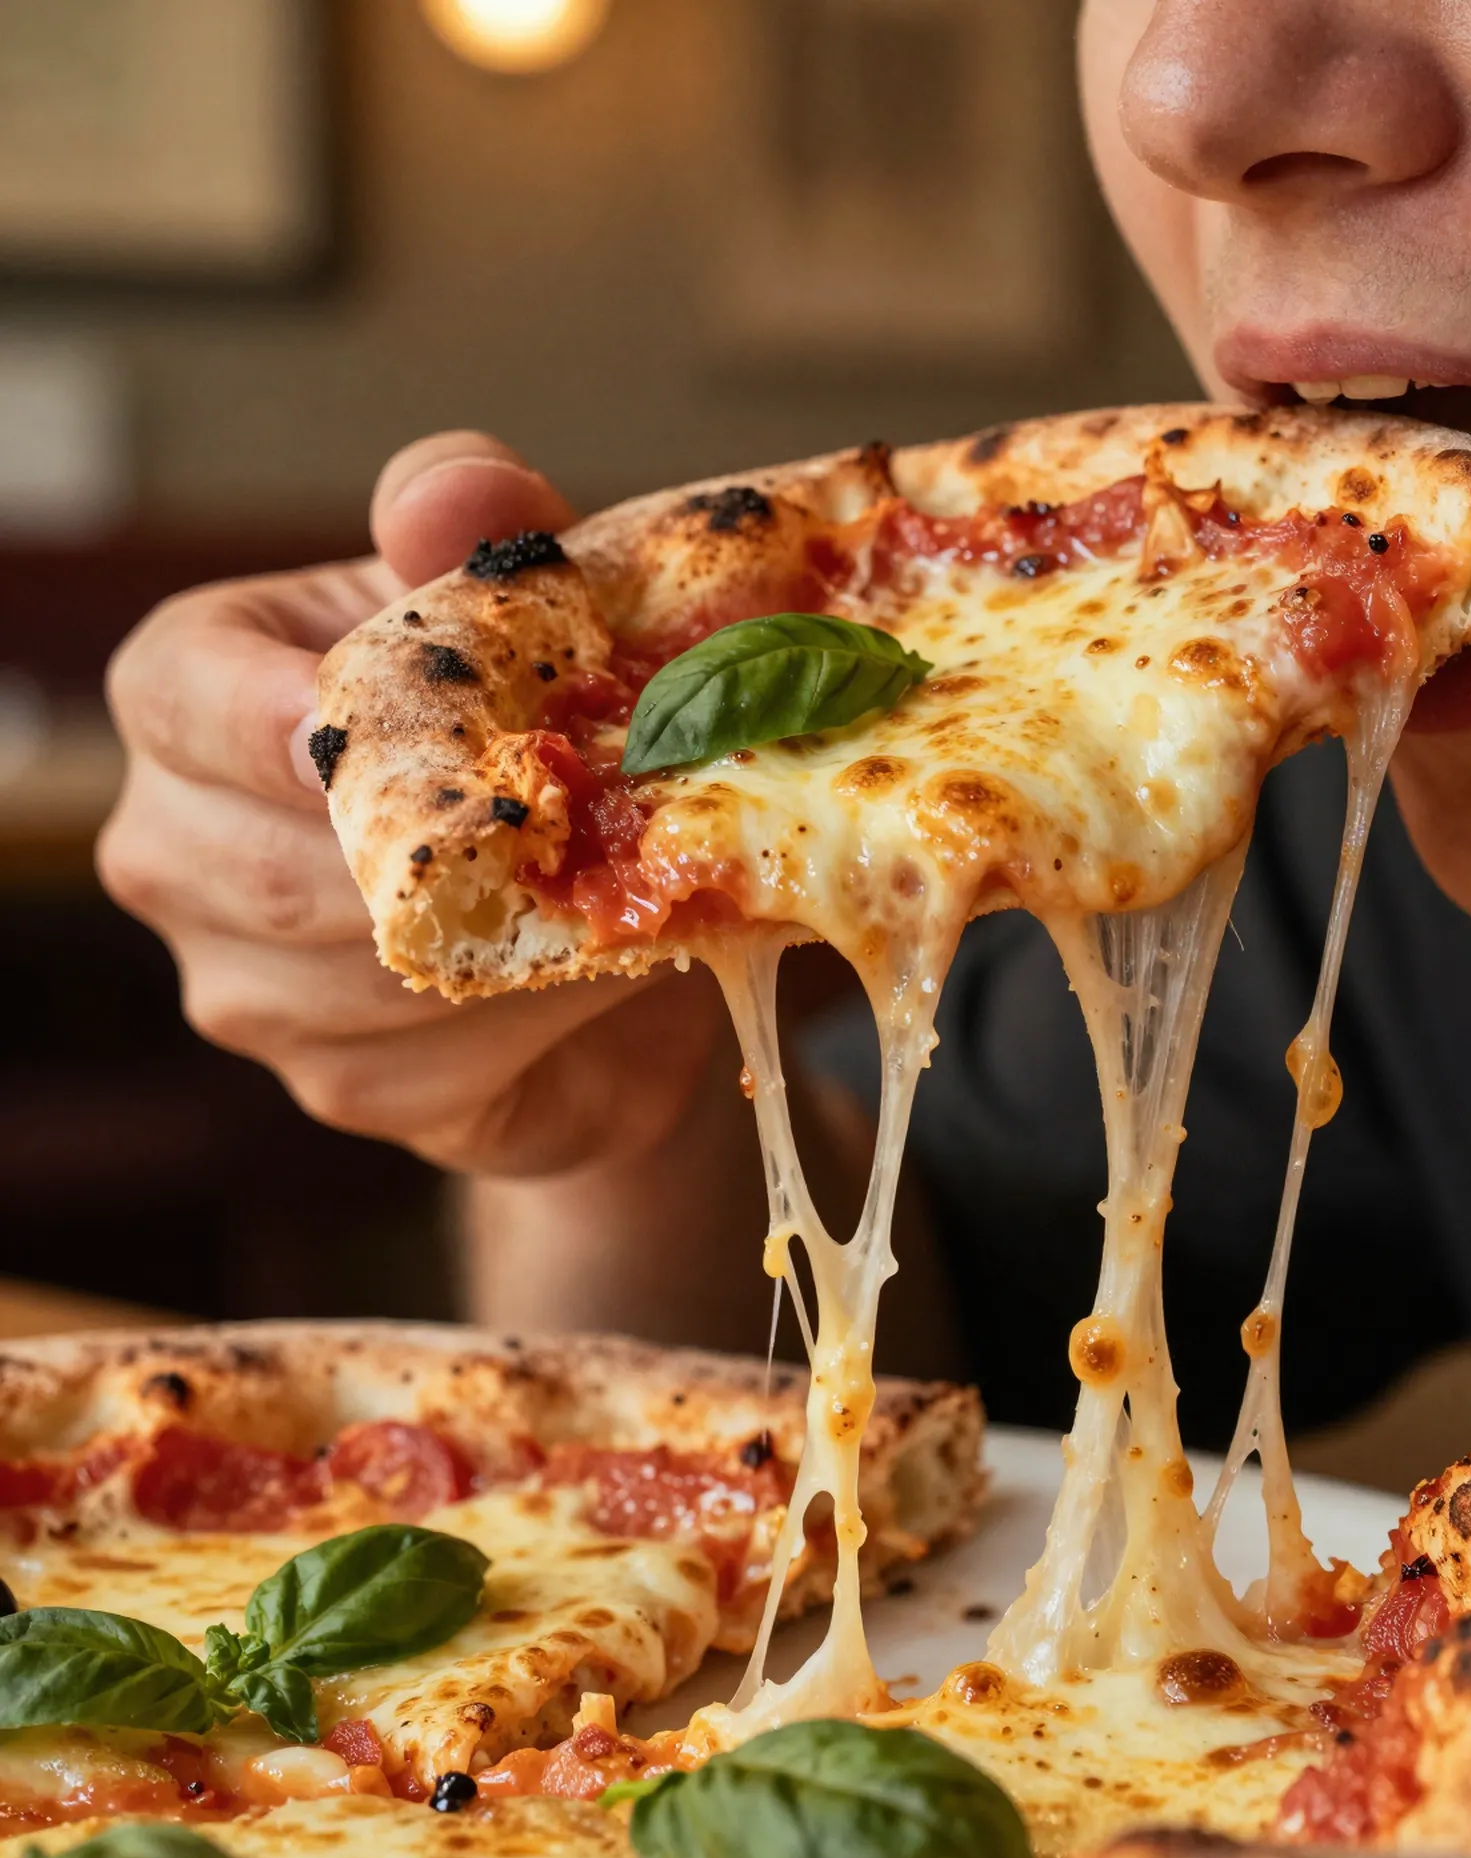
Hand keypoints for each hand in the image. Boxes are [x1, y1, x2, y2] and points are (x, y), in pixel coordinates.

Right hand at [97, 434, 731, 1177]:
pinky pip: (435, 1068)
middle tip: (580, 816)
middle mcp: (179, 848)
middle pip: (277, 868)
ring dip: (512, 940)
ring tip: (624, 891)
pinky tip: (604, 976)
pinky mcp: (341, 1088)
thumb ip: (480, 537)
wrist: (602, 923)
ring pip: (364, 981)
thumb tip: (462, 491)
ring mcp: (245, 987)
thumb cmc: (528, 733)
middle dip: (440, 850)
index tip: (367, 731)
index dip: (274, 720)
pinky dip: (538, 1021)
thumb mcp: (515, 615)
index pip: (183, 700)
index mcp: (191, 697)